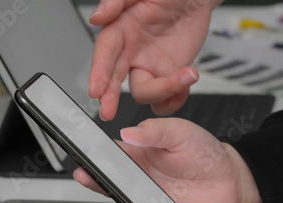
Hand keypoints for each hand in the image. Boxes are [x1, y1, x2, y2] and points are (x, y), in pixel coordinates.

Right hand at [74, 118, 261, 202]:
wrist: (232, 175)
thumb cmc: (203, 151)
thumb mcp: (180, 131)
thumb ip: (154, 131)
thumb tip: (129, 132)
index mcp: (139, 158)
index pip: (110, 160)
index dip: (93, 162)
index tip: (83, 164)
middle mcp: (142, 184)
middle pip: (113, 190)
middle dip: (98, 189)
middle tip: (94, 185)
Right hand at [88, 0, 221, 120]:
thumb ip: (116, 2)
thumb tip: (97, 17)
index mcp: (119, 31)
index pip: (104, 54)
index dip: (99, 73)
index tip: (96, 90)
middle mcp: (130, 53)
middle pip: (114, 81)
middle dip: (109, 97)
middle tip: (107, 111)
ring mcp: (149, 67)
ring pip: (144, 93)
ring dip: (163, 91)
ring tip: (187, 75)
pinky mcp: (168, 76)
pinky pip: (165, 99)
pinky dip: (174, 100)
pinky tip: (186, 84)